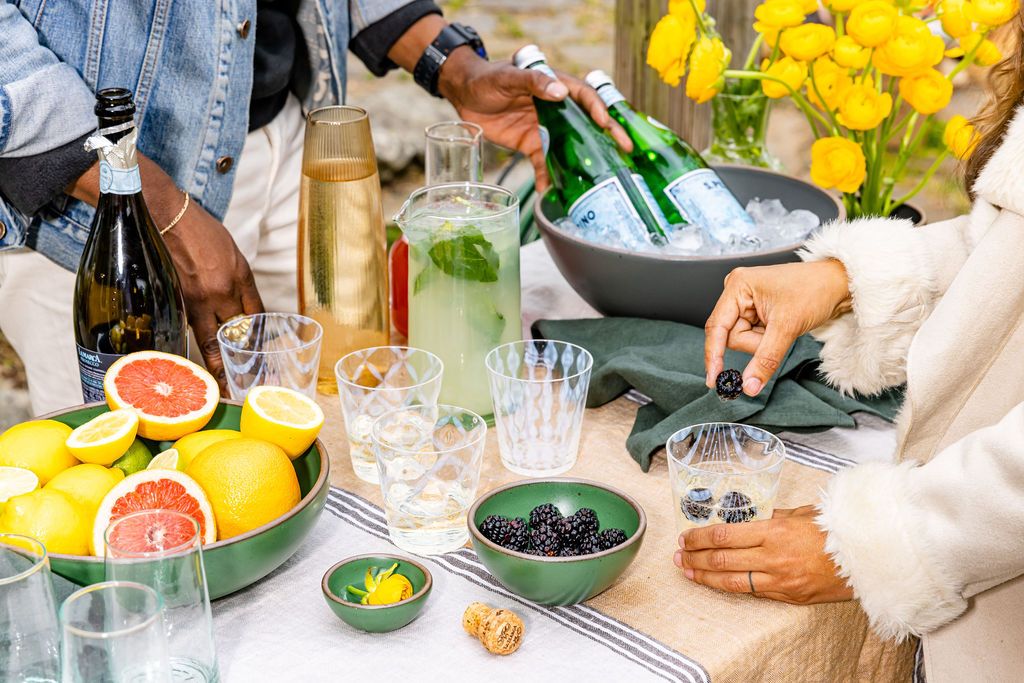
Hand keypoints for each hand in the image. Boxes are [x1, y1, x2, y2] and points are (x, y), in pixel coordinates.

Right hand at [68, 155, 263, 388]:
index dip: (261, 336)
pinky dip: (197, 346)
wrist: (165, 215)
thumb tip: (241, 303)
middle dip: (244, 356)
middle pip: (239, 333)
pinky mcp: (177, 300)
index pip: (258, 315)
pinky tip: (199, 360)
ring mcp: (199, 298)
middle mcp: (225, 291)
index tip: (263, 351)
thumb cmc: (199, 230)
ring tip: (225, 382)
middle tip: (249, 377)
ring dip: (219, 362)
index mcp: (242, 276)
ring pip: (213, 340)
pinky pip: (191, 330)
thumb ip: (238, 280)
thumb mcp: (231, 252)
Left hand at [438, 48, 631, 189]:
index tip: (605, 122)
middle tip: (625, 150)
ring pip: (569, 146)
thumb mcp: (508, 76)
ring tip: (599, 178)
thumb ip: (534, 82)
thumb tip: (561, 92)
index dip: (597, 108)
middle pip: (586, 122)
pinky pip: (544, 163)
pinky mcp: (532, 144)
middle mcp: (556, 108)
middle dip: (607, 135)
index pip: (583, 96)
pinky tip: (550, 192)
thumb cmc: (488, 78)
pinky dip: (548, 177)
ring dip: (582, 162)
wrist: (464, 95)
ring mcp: (546, 128)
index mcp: (555, 85)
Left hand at [674, 507, 853, 604]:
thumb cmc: (838, 529)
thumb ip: (771, 515)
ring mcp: (781, 581)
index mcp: (775, 531)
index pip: (724, 535)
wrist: (870, 559)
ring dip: (705, 576)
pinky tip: (716, 582)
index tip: (685, 536)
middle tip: (678, 555)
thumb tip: (747, 515)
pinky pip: (753, 591)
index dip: (699, 537)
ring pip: (732, 581)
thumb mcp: (801, 513)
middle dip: (694, 557)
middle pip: (722, 559)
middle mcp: (774, 557)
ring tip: (687, 571)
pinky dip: (730, 587)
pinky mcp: (789, 596)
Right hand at [704, 260, 851, 396]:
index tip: (713, 379)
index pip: (717, 327)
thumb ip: (765, 359)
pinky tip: (782, 327)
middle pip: (731, 336)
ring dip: (763, 342)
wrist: (840, 285)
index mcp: (738, 286)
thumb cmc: (815, 290)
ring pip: (743, 340)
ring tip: (784, 327)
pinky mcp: (756, 312)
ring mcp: (746, 303)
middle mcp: (737, 292)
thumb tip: (749, 385)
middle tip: (778, 334)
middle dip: (755, 343)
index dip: (713, 355)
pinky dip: (768, 340)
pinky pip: (753, 337)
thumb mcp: (787, 327)